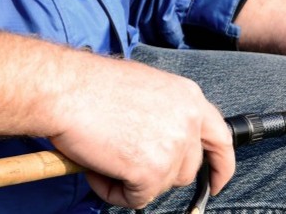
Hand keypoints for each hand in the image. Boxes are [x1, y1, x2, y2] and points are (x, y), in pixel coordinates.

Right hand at [48, 55, 234, 208]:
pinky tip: (95, 168)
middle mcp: (188, 121)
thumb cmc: (90, 85)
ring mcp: (173, 147)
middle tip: (123, 159)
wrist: (64, 90)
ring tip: (102, 157)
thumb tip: (159, 142)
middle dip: (159, 173)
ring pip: (161, 185)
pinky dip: (113, 191)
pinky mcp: (151, 171)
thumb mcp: (144, 88)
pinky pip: (136, 199)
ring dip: (132, 180)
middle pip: (187, 169)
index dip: (221, 165)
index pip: (221, 139)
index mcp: (189, 97)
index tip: (217, 182)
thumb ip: (164, 113)